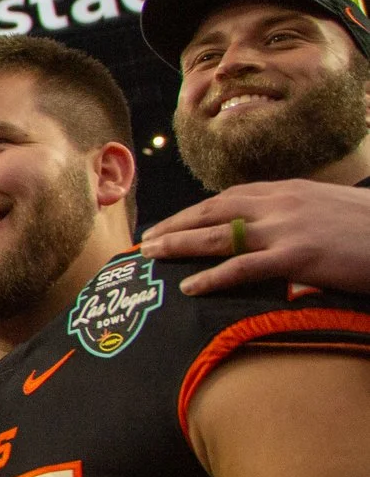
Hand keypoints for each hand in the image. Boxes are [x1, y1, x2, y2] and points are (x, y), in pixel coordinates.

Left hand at [141, 179, 369, 296]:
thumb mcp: (330, 212)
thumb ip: (299, 219)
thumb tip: (278, 239)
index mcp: (290, 190)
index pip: (230, 197)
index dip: (196, 210)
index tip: (172, 221)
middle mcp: (282, 203)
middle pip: (214, 211)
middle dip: (176, 224)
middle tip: (146, 240)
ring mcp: (289, 228)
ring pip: (220, 235)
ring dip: (180, 245)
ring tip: (151, 256)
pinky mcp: (299, 256)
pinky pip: (244, 267)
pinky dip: (212, 277)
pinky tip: (189, 286)